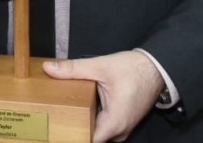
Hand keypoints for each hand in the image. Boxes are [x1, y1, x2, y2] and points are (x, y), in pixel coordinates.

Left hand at [42, 50, 164, 142]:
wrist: (155, 67)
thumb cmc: (131, 69)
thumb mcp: (100, 66)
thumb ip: (73, 69)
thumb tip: (47, 68)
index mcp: (115, 122)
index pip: (89, 140)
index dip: (73, 136)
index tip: (58, 130)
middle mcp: (120, 131)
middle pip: (92, 138)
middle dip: (75, 131)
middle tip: (55, 121)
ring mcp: (123, 127)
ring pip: (98, 133)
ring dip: (83, 125)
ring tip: (63, 116)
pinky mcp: (123, 121)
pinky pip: (104, 127)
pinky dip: (92, 120)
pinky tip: (78, 110)